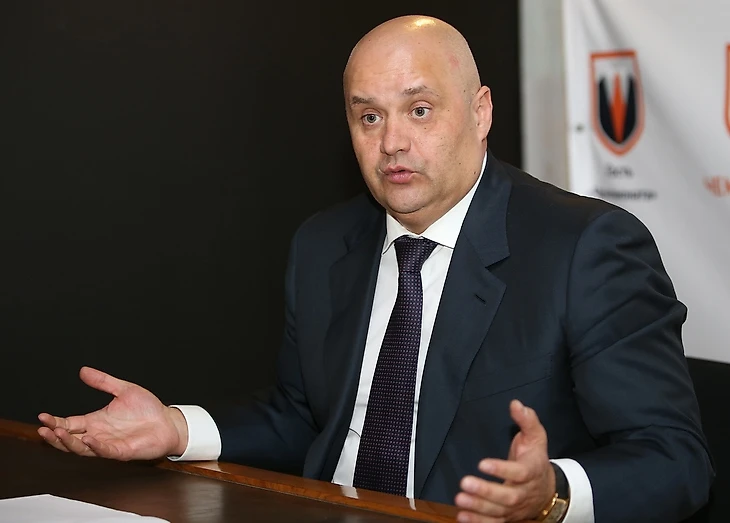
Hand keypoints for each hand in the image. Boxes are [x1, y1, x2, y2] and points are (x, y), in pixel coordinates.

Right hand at [37, 366, 188, 460]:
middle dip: (55, 435)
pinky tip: (87, 438)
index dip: (55, 421)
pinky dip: (95, 446)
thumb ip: (103, 381)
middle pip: (70, 439)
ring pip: (82, 448)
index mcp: (96, 421)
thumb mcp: (123, 390)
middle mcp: (99, 434)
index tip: (42, 416)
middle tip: (44, 428)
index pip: (69, 423)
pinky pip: (104, 451)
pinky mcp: (121, 451)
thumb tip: (83, 370)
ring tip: (59, 433)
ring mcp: (109, 444)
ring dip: (69, 442)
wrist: (169, 421)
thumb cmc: (148, 409)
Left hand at [454, 400, 555, 521]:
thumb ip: (527, 420)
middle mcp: (525, 492)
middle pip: (508, 496)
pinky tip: (461, 517)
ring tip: (460, 499)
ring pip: (499, 511)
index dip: (502, 469)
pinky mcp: (508, 516)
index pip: (519, 472)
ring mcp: (516, 507)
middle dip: (486, 491)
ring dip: (479, 508)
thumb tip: (516, 404)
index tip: (482, 463)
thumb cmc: (536, 458)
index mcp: (532, 470)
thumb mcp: (536, 437)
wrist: (548, 490)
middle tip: (465, 483)